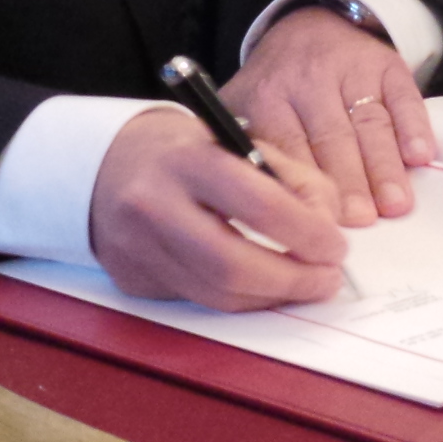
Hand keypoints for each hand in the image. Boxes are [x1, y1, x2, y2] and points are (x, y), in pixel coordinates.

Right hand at [89, 106, 349, 310]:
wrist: (105, 163)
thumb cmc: (187, 151)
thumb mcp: (241, 141)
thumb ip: (293, 179)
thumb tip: (328, 230)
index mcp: (188, 160)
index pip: (260, 206)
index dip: (309, 235)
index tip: (337, 248)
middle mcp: (154, 205)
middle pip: (234, 266)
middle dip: (293, 282)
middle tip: (327, 280)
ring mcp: (136, 248)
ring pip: (216, 296)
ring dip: (270, 298)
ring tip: (302, 284)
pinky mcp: (132, 279)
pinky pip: (197, 300)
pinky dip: (238, 298)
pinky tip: (260, 284)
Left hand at [224, 3, 434, 224]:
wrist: (311, 27)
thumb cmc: (276, 88)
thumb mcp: (244, 109)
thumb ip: (243, 150)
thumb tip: (252, 208)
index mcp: (266, 96)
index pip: (286, 148)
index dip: (303, 188)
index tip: (316, 223)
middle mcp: (308, 80)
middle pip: (331, 139)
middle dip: (348, 183)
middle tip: (361, 220)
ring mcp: (352, 70)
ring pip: (370, 123)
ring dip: (384, 166)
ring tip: (395, 205)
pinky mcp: (387, 64)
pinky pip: (404, 97)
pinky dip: (414, 126)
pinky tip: (420, 156)